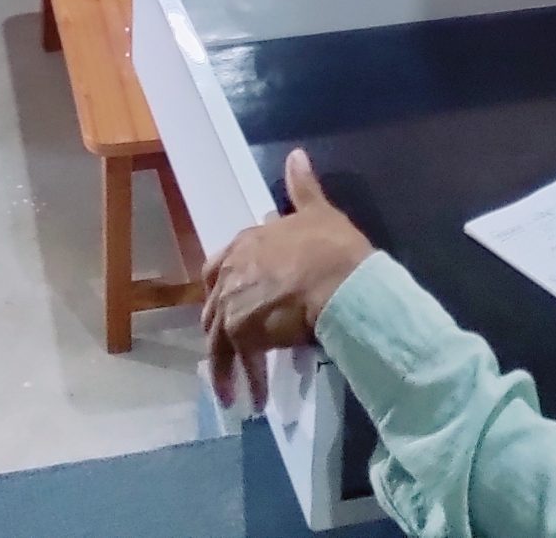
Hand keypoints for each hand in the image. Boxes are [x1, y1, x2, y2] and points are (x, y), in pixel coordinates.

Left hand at [201, 149, 373, 411]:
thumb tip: (296, 154)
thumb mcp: (318, 211)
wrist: (341, 281)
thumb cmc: (332, 247)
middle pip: (214, 306)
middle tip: (235, 357)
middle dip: (223, 332)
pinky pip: (238, 362)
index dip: (223, 290)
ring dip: (227, 368)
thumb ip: (303, 187)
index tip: (234, 310)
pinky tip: (255, 400)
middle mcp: (231, 270)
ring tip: (235, 396)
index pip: (217, 268)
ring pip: (219, 339)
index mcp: (246, 242)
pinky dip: (244, 380)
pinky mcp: (241, 331)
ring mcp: (232, 301)